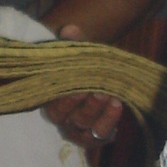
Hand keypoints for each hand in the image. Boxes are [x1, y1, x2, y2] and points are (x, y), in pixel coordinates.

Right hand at [42, 25, 124, 152]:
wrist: (96, 78)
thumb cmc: (80, 67)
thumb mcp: (76, 53)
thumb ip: (73, 43)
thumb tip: (70, 30)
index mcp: (48, 98)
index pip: (49, 102)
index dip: (62, 97)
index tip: (76, 84)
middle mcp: (59, 117)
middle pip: (64, 116)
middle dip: (80, 104)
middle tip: (95, 90)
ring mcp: (76, 129)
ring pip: (83, 125)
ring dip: (97, 111)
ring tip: (110, 95)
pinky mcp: (93, 136)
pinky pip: (100, 134)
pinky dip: (109, 121)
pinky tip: (118, 104)